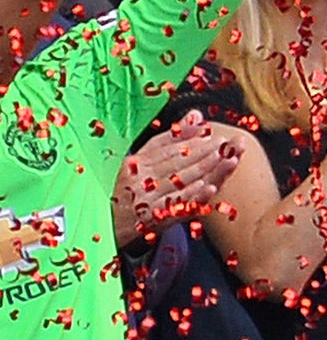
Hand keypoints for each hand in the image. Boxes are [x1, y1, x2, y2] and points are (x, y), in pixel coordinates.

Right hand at [113, 111, 244, 245]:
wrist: (110, 224)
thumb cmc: (128, 189)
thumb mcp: (142, 159)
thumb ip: (170, 138)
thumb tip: (196, 115)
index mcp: (135, 163)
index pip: (167, 148)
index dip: (192, 140)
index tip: (212, 133)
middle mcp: (140, 179)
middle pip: (178, 163)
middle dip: (206, 152)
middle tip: (228, 143)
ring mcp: (147, 200)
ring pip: (182, 181)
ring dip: (207, 170)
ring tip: (229, 159)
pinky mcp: (155, 219)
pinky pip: (177, 206)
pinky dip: (194, 197)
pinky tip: (209, 188)